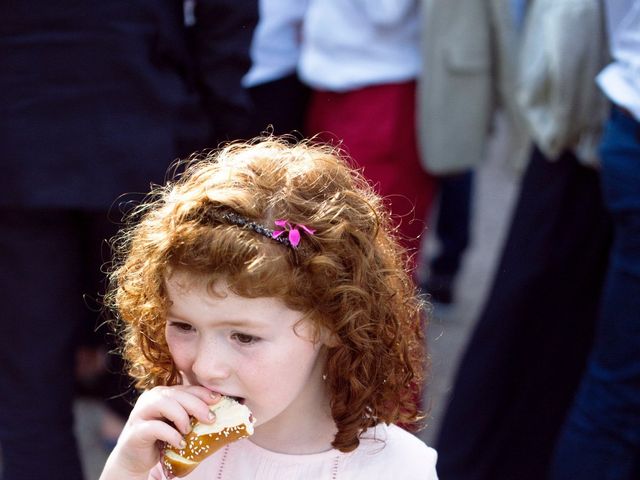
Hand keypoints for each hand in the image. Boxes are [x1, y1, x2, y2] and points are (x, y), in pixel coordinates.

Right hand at [100, 385, 220, 479]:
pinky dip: (171, 435)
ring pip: (163, 404)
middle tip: (211, 419)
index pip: (185, 388)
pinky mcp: (135, 431)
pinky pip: (155, 427)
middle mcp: (150, 399)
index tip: (218, 400)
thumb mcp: (177, 423)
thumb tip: (217, 412)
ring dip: (181, 416)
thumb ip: (190, 414)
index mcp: (162, 393)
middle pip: (176, 394)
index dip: (202, 393)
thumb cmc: (161, 438)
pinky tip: (180, 443)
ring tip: (189, 430)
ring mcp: (140, 414)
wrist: (136, 459)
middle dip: (196, 405)